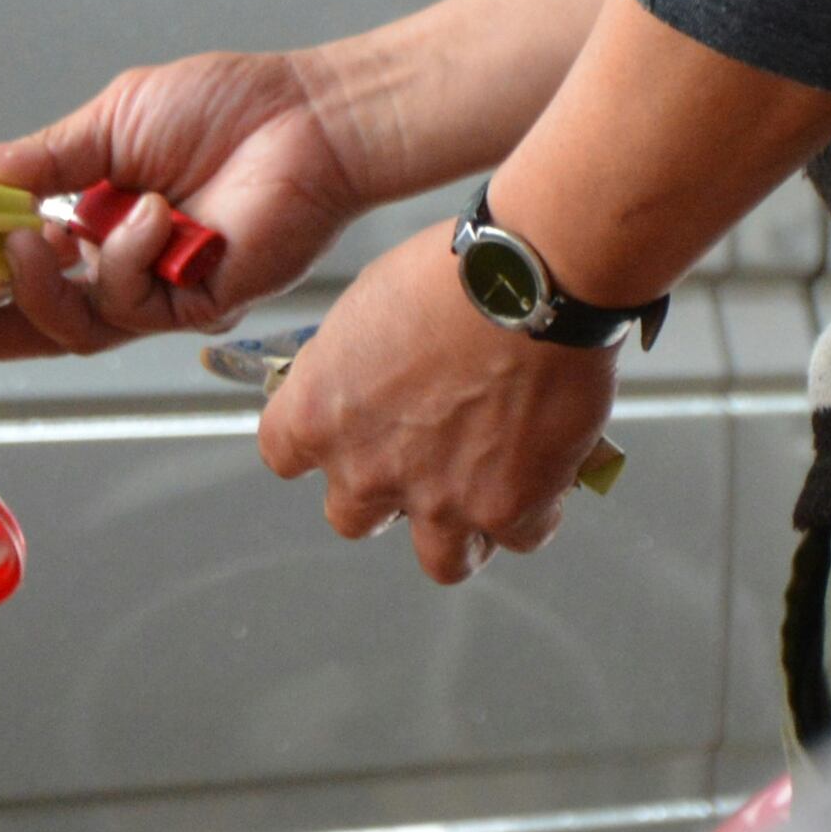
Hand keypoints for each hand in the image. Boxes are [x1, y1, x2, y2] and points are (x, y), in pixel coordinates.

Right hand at [0, 49, 372, 358]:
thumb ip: (41, 159)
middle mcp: (123, 267)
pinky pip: (133, 307)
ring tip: (39, 235)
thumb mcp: (111, 122)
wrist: (305, 117)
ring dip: (44, 284)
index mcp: (97, 224)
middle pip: (39, 322)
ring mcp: (160, 292)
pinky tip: (149, 214)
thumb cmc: (226, 108)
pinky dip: (126, 258)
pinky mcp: (197, 307)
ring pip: (76, 326)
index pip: (22, 271)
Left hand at [254, 227, 613, 582]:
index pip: (283, 454)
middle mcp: (368, 468)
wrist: (527, 281)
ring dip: (460, 531)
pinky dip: (535, 510)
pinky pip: (520, 535)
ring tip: (487, 490)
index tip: (339, 432)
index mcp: (320, 412)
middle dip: (386, 495)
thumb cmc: (451, 272)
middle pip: (353, 518)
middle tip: (422, 460)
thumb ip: (352, 364)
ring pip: (441, 559)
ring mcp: (439, 499)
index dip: (314, 446)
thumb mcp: (367, 303)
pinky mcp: (507, 508)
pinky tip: (547, 472)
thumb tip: (367, 381)